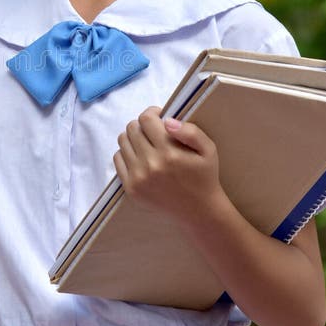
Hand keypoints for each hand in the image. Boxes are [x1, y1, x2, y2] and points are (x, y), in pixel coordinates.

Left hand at [113, 106, 224, 226]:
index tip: (159, 117)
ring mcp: (138, 178)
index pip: (146, 119)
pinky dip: (127, 153)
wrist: (198, 212)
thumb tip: (167, 120)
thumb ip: (190, 131)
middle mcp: (151, 165)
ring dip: (133, 138)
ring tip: (147, 144)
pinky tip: (140, 157)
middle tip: (154, 132)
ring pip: (122, 141)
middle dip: (143, 125)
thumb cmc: (204, 176)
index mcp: (169, 152)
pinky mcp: (131, 188)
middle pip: (131, 128)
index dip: (152, 113)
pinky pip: (118, 159)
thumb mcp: (208, 149)